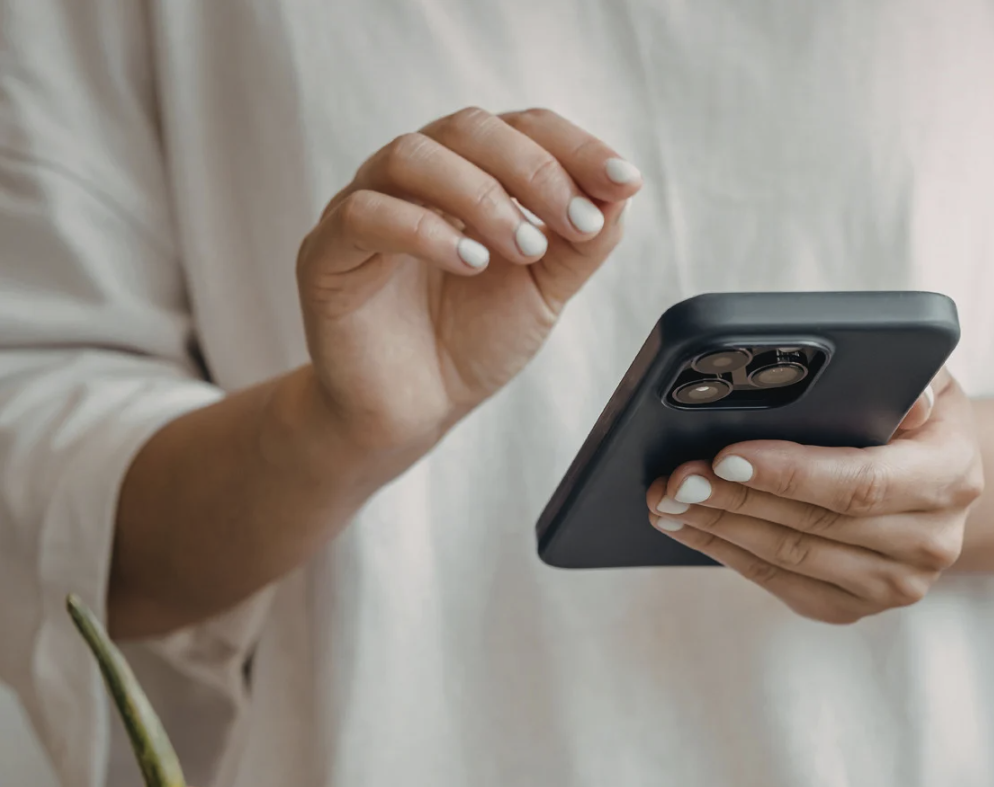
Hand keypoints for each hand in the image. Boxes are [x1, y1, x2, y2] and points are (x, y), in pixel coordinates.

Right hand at [295, 107, 641, 453]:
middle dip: (533, 169)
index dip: (575, 146)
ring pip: (412, 156)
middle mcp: (416, 178)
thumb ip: (583, 241)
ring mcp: (366, 207)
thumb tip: (622, 187)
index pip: (523, 127)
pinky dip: (425, 230)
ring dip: (481, 194)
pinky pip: (366, 213)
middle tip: (573, 221)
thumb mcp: (545, 289)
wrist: (412, 409)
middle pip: (468, 127)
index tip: (622, 181)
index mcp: (471, 174)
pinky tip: (470, 262)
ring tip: (523, 248)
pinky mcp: (327, 252)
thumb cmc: (473, 340)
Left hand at [646, 370, 983, 623]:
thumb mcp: (926, 377)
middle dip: (734, 498)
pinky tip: (691, 526)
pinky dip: (728, 553)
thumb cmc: (915, 416)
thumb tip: (905, 397)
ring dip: (719, 528)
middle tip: (676, 477)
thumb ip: (909, 376)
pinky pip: (780, 582)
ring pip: (789, 557)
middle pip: (814, 525)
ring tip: (667, 499)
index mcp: (951, 475)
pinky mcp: (855, 606)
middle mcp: (931, 542)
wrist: (937, 479)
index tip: (726, 457)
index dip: (790, 473)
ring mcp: (895, 585)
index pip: (861, 482)